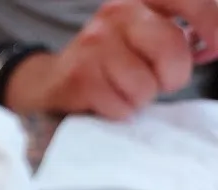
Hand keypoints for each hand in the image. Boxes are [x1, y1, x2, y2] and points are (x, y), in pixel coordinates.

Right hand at [6, 0, 217, 119]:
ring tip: (127, 91)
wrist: (54, 80)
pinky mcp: (79, 75)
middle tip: (161, 83)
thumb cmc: (111, 61)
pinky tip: (109, 102)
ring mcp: (95, 42)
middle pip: (171, 48)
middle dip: (173, 76)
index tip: (214, 50)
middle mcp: (117, 12)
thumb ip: (179, 33)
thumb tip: (211, 47)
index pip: (190, 0)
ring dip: (141, 98)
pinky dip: (120, 112)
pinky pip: (120, 105)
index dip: (212, 25)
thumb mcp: (145, 33)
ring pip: (145, 84)